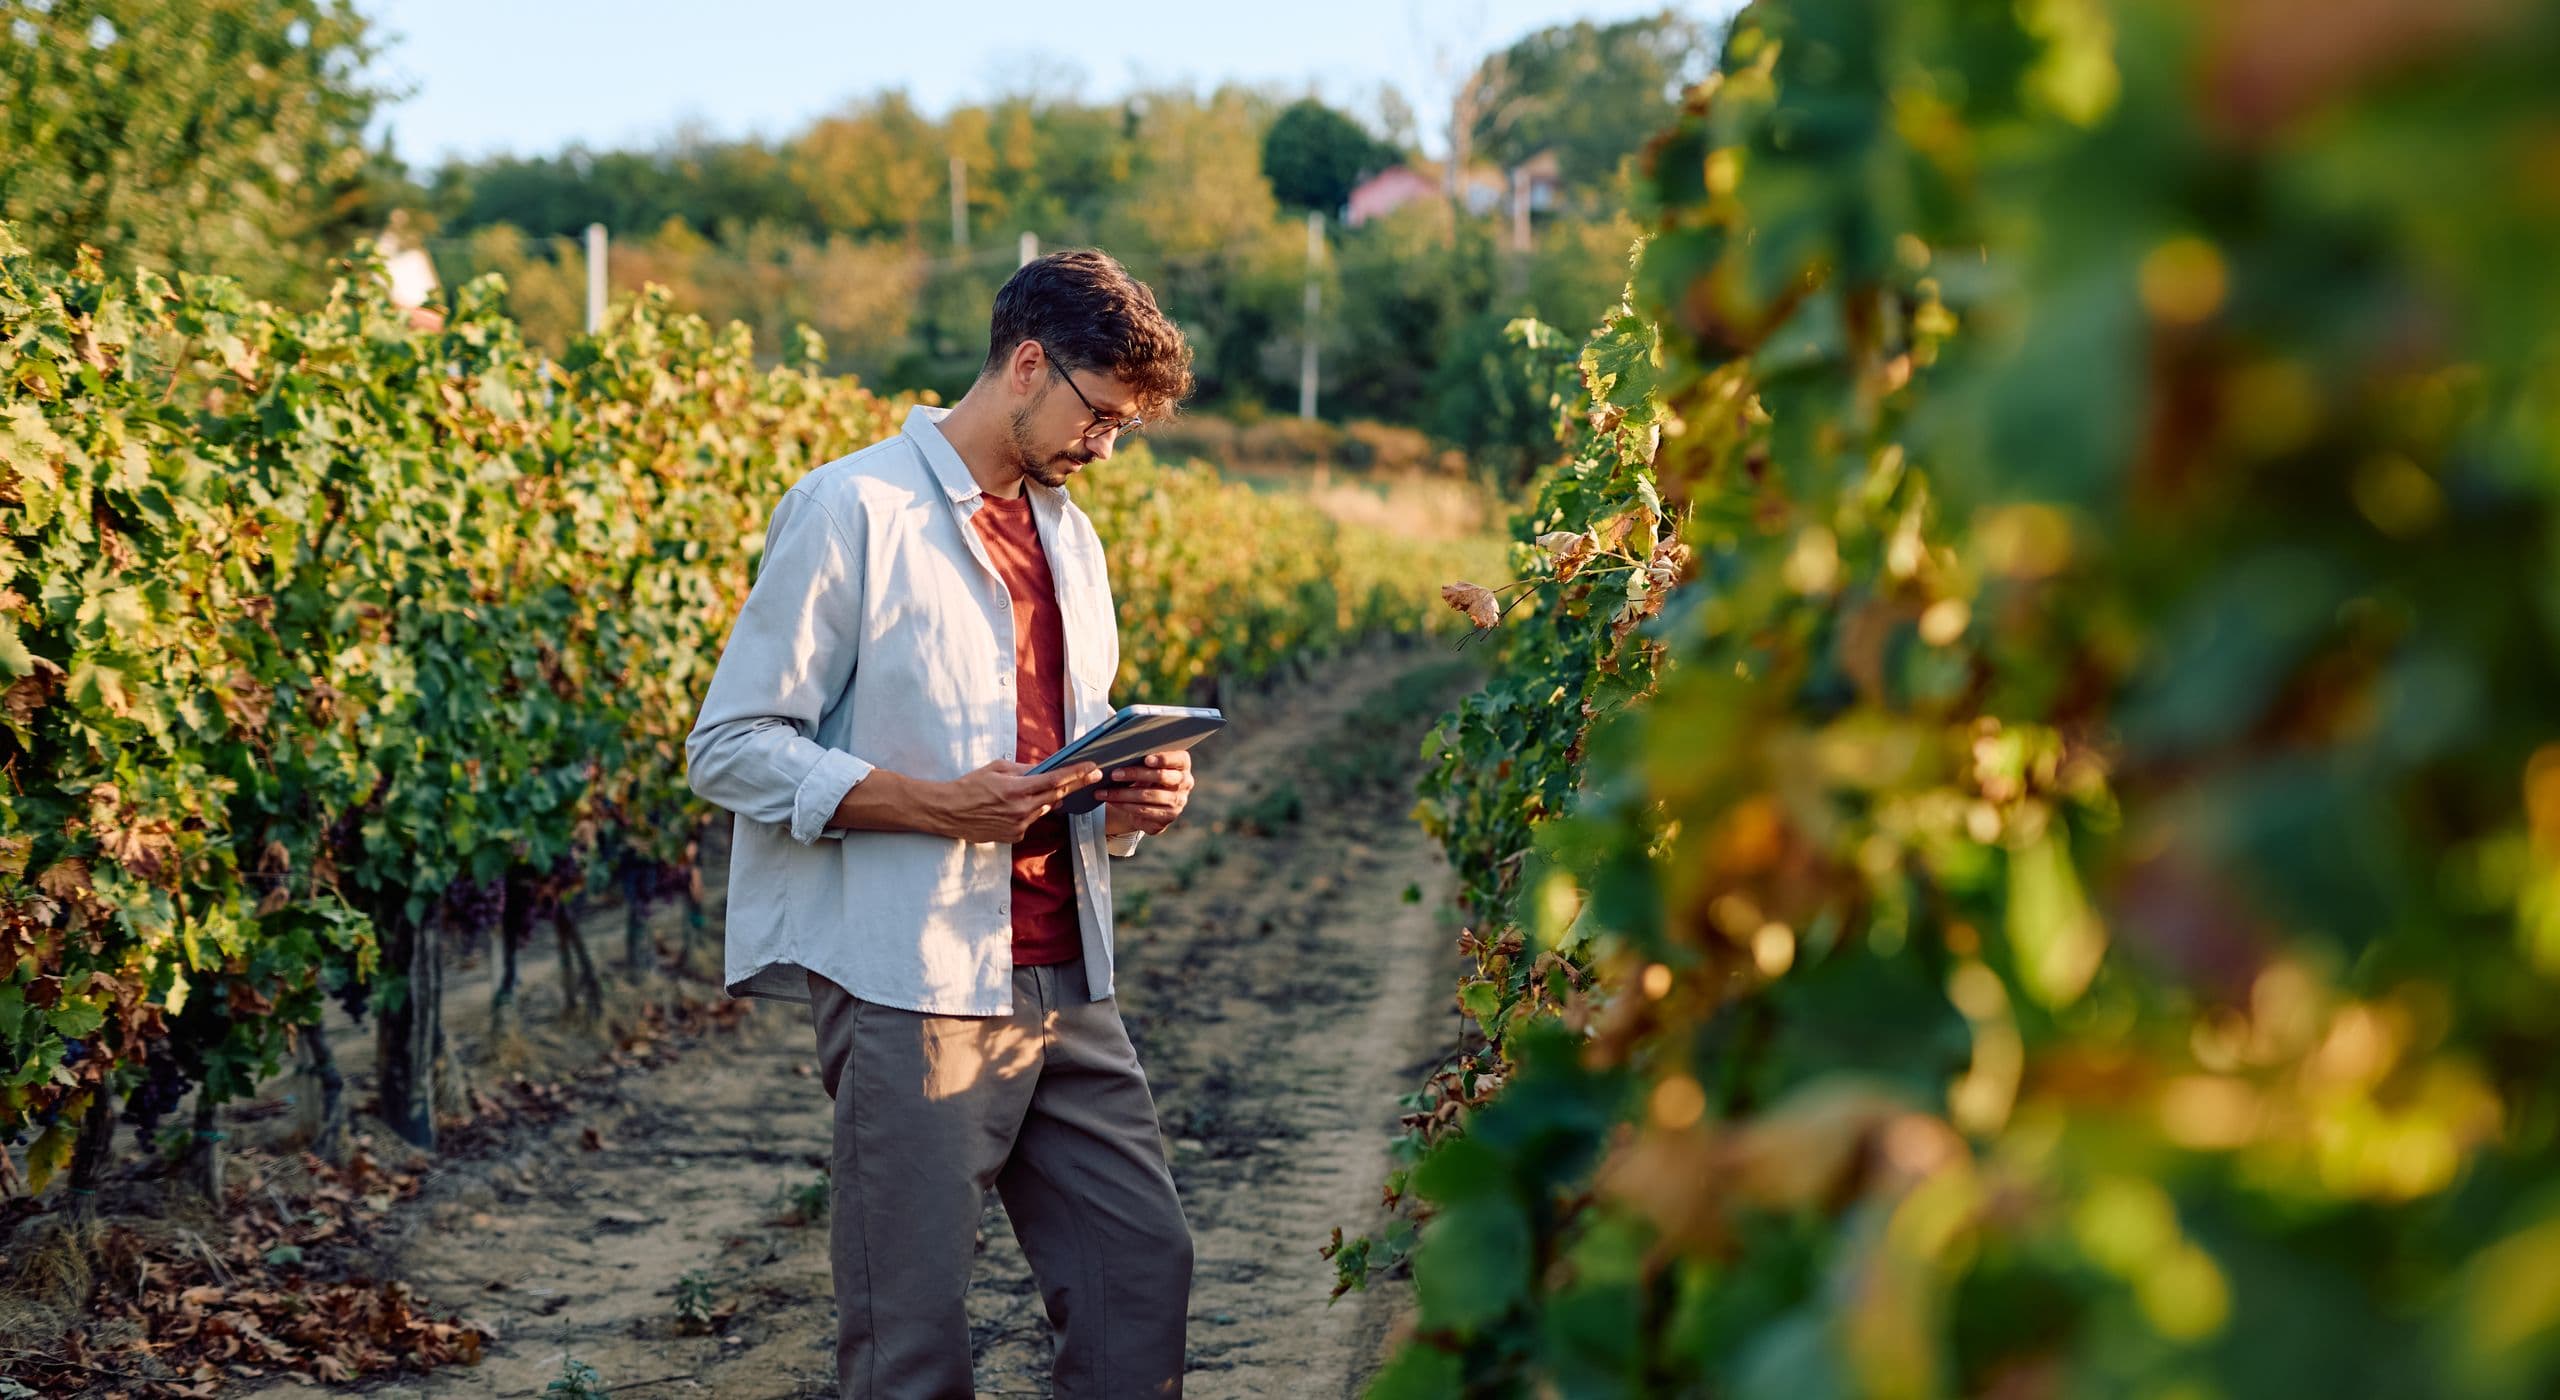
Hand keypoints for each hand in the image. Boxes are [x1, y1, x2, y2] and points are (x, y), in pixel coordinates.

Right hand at [934, 759, 1100, 842]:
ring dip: (1048, 798)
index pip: (1055, 780)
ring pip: (1044, 809)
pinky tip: (1011, 807)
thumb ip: (1023, 769)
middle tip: (1093, 775)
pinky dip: (1029, 812)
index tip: (1092, 767)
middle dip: (1077, 784)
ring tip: (1034, 790)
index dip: (1077, 773)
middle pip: (1058, 795)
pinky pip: (1030, 821)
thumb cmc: (969, 786)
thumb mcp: (996, 769)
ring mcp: (1019, 825)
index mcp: (1017, 789)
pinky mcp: (1014, 836)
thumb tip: (1043, 769)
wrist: (948, 812)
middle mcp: (1022, 809)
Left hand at [1098, 750, 1193, 835]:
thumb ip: (1141, 758)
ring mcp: (1178, 801)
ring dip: (1124, 794)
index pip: (1178, 759)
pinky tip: (1111, 801)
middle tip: (1114, 774)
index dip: (1163, 759)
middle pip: (1162, 777)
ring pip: (1149, 796)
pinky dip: (1125, 806)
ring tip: (1104, 792)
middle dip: (1135, 774)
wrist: (1150, 801)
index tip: (1146, 759)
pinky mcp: (1168, 817)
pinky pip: (1144, 811)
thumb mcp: (1147, 765)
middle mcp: (1185, 782)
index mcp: (1183, 764)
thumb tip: (1117, 755)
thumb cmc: (1146, 775)